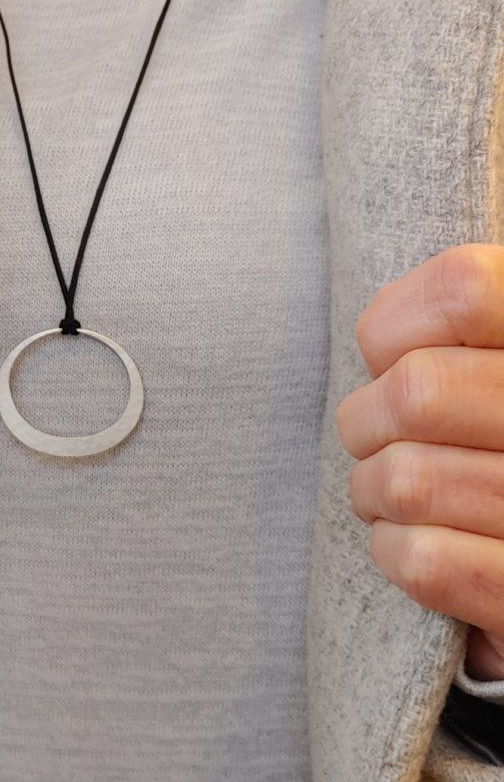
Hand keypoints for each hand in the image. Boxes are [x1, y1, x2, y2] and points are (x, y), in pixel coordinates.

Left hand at [338, 244, 503, 682]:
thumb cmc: (486, 435)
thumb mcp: (484, 368)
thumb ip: (454, 329)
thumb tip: (380, 332)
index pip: (462, 290)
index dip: (394, 326)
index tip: (390, 359)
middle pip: (417, 393)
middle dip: (366, 422)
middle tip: (374, 440)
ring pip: (407, 482)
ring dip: (374, 492)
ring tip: (390, 495)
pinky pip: (427, 561)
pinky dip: (396, 552)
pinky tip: (412, 546)